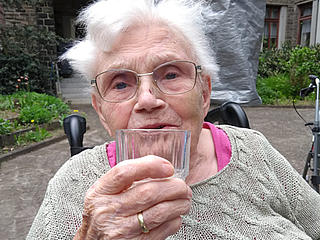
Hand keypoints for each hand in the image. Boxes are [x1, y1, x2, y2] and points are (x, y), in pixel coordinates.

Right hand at [74, 156, 191, 239]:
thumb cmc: (103, 215)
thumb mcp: (105, 194)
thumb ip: (126, 180)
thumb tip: (161, 168)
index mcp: (100, 192)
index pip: (125, 172)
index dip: (150, 166)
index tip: (168, 168)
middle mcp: (108, 211)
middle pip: (148, 192)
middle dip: (173, 187)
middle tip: (183, 187)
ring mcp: (120, 231)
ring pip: (159, 212)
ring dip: (178, 204)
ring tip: (184, 200)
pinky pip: (161, 230)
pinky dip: (174, 221)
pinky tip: (175, 216)